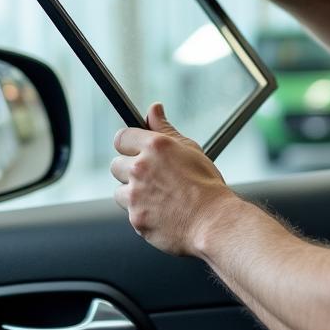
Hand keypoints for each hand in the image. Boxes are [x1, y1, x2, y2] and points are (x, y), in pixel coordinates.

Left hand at [110, 102, 236, 255]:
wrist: (214, 221)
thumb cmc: (206, 186)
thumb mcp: (189, 149)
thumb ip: (164, 128)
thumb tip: (154, 109)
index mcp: (154, 146)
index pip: (121, 138)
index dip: (128, 145)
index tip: (134, 151)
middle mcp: (140, 168)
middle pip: (116, 165)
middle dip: (129, 171)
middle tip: (151, 178)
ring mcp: (136, 195)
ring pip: (120, 192)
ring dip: (133, 194)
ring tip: (159, 198)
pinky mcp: (136, 219)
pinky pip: (131, 213)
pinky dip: (142, 214)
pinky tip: (162, 213)